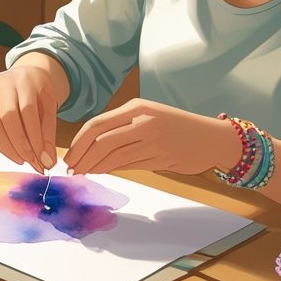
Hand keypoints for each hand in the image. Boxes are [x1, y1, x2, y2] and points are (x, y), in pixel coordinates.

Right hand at [0, 62, 60, 173]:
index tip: (40, 156)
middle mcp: (2, 82)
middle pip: (7, 117)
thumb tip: (47, 161)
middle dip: (19, 143)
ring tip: (19, 159)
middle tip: (29, 161)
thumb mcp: (49, 107)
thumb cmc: (38, 93)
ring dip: (5, 146)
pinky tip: (7, 152)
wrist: (25, 77)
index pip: (27, 110)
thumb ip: (48, 133)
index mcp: (24, 80)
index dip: (33, 136)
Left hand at [64, 99, 237, 176]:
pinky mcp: (158, 157)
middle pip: (99, 140)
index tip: (68, 155)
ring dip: (92, 167)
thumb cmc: (177, 129)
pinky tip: (100, 172)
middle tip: (70, 169)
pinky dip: (109, 170)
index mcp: (137, 107)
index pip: (96, 124)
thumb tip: (91, 148)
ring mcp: (151, 139)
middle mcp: (143, 121)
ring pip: (111, 155)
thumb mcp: (148, 118)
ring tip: (81, 173)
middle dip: (80, 157)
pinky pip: (127, 165)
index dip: (77, 143)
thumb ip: (121, 130)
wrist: (212, 138)